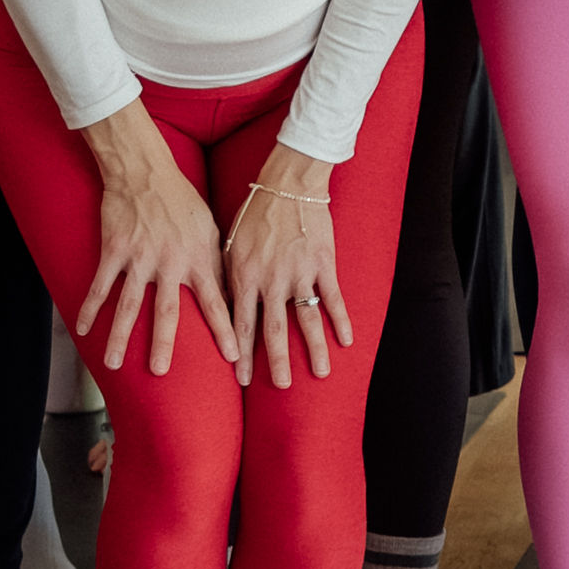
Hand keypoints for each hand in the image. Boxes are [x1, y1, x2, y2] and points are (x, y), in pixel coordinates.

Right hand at [77, 117, 239, 375]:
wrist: (145, 170)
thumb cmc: (181, 200)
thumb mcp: (209, 228)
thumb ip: (214, 263)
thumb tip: (228, 295)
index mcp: (198, 257)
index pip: (215, 301)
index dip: (225, 330)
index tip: (234, 358)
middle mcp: (170, 261)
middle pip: (167, 311)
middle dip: (164, 344)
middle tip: (161, 373)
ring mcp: (140, 257)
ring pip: (129, 304)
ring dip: (120, 336)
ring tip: (113, 363)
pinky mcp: (114, 250)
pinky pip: (100, 285)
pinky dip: (90, 308)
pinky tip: (83, 330)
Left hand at [219, 149, 349, 390]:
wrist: (288, 182)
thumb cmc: (254, 211)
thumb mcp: (229, 242)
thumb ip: (227, 275)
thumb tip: (221, 304)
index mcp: (244, 276)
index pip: (241, 324)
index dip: (242, 353)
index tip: (243, 379)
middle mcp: (270, 280)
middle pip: (273, 329)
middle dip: (276, 360)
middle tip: (282, 386)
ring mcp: (298, 272)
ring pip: (306, 319)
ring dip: (313, 348)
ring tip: (320, 373)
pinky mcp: (322, 262)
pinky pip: (332, 297)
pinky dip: (341, 319)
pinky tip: (347, 340)